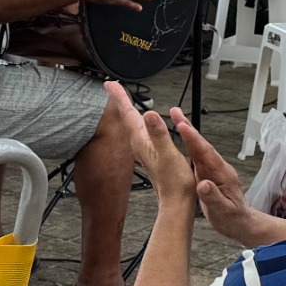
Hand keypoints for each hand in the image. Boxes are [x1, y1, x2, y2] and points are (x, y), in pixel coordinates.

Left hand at [105, 82, 192, 203]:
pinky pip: (139, 131)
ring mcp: (143, 148)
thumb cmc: (174, 181)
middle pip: (126, 116)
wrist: (176, 201)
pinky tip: (139, 122)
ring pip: (131, 124)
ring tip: (122, 99)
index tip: (109, 83)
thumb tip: (149, 114)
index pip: (127, 114)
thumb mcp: (168, 154)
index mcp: (142, 141)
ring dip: (126, 111)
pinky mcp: (149, 152)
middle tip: (112, 86)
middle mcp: (139, 144)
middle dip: (119, 100)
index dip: (119, 97)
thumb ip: (158, 133)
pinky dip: (137, 121)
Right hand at [165, 106, 257, 239]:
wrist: (241, 223)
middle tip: (175, 111)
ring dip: (188, 132)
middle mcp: (217, 168)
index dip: (193, 140)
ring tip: (176, 118)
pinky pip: (197, 155)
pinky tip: (181, 138)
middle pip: (201, 145)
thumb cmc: (233, 219)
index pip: (206, 154)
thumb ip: (213, 197)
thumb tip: (202, 184)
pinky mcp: (209, 173)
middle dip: (188, 128)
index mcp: (222, 174)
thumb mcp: (223, 211)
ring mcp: (213, 169)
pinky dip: (189, 144)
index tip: (182, 126)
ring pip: (198, 148)